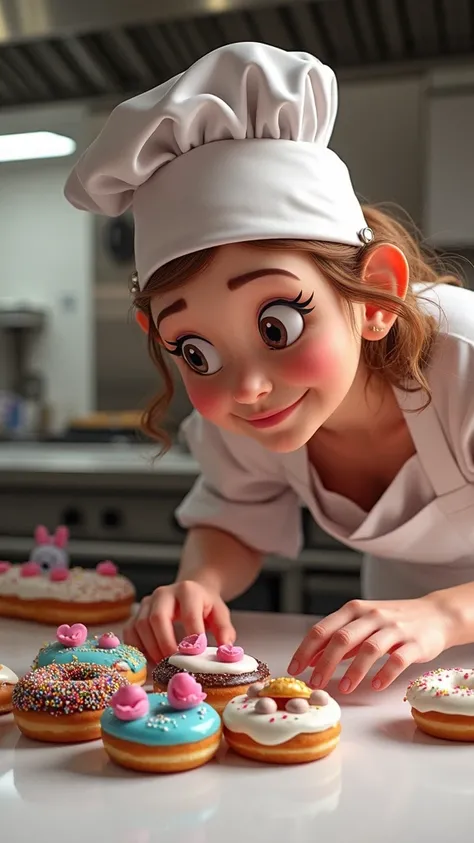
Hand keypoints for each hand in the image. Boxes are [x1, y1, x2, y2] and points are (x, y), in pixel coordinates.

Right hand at [123, 580, 235, 662]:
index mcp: (188, 590)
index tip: (196, 655)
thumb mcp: (220, 615)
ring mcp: (147, 602)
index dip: (192, 635)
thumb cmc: (205, 606)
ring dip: (151, 649)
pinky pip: (130, 632)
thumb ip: (225, 633)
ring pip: (141, 625)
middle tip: (175, 664)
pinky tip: (149, 661)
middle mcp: (164, 593)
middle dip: (165, 644)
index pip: (189, 613)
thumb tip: (225, 654)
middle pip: (157, 618)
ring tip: (163, 666)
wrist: (190, 592)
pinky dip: (137, 649)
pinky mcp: (136, 613)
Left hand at [288, 595, 452, 693]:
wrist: (436, 614)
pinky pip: (398, 659)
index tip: (294, 669)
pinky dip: (385, 673)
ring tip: (343, 689)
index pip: (323, 628)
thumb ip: (340, 640)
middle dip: (325, 662)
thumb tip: (312, 658)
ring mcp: (394, 628)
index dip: (306, 649)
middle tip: (314, 684)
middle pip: (342, 638)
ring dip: (353, 671)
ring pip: (369, 649)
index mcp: (355, 610)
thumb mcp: (363, 624)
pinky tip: (375, 686)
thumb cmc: (394, 621)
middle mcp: (372, 616)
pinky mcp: (414, 643)